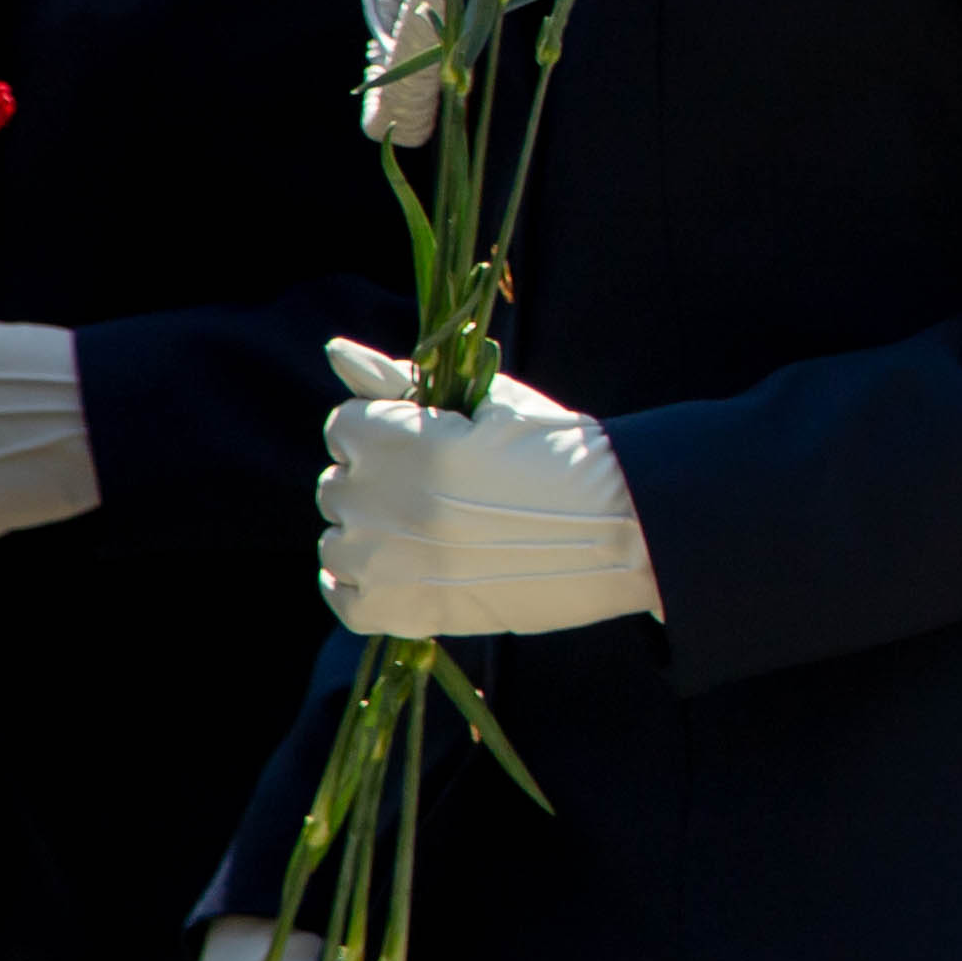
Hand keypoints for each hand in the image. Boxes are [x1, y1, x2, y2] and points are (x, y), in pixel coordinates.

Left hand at [316, 340, 654, 637]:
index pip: (345, 426)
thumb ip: (405, 381)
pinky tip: (404, 569)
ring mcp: (394, 563)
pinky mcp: (407, 611)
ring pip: (336, 542)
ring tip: (432, 533)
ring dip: (372, 534)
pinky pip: (344, 596)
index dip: (386, 429)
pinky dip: (362, 583)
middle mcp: (391, 502)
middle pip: (337, 485)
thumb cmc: (565, 456)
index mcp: (412, 442)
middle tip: (439, 491)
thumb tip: (334, 349)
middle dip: (378, 481)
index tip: (427, 443)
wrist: (627, 532)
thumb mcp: (492, 404)